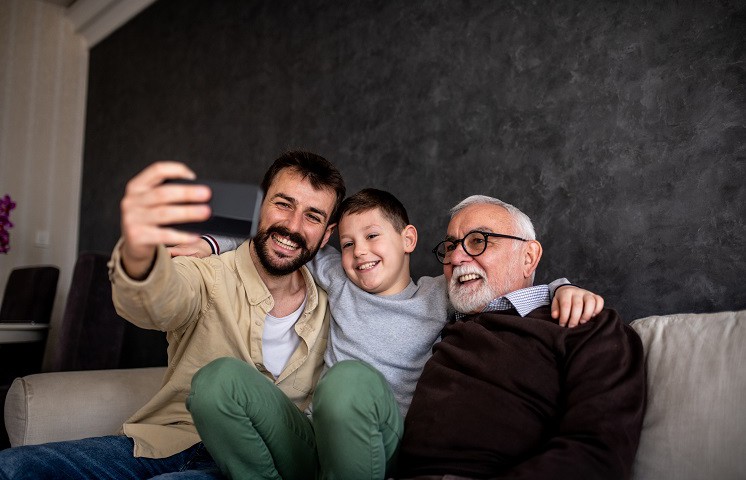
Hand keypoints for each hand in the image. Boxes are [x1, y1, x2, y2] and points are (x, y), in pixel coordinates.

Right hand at [119, 161, 210, 278]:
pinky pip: (164, 235)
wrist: (133, 244)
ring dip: (188, 212)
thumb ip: (167, 194)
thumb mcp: (150, 201)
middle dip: (187, 193)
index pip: (157, 170)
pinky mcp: (137, 236)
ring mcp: (133, 219)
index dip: (176, 170)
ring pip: (164, 214)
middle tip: (206, 194)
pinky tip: (194, 236)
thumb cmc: (148, 218)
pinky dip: (182, 236)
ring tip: (205, 212)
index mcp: (136, 186)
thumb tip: (198, 193)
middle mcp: (132, 201)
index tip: (193, 177)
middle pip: (162, 193)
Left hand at [551, 286, 603, 327]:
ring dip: (587, 314)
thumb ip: (555, 309)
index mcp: (566, 292)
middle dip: (574, 318)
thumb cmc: (562, 300)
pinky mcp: (595, 296)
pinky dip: (598, 309)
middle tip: (572, 326)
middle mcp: (577, 291)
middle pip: (578, 305)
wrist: (569, 290)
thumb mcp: (556, 303)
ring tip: (582, 322)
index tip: (563, 324)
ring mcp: (587, 293)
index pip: (565, 305)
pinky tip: (592, 316)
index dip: (564, 316)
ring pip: (590, 302)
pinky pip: (599, 301)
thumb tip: (555, 316)